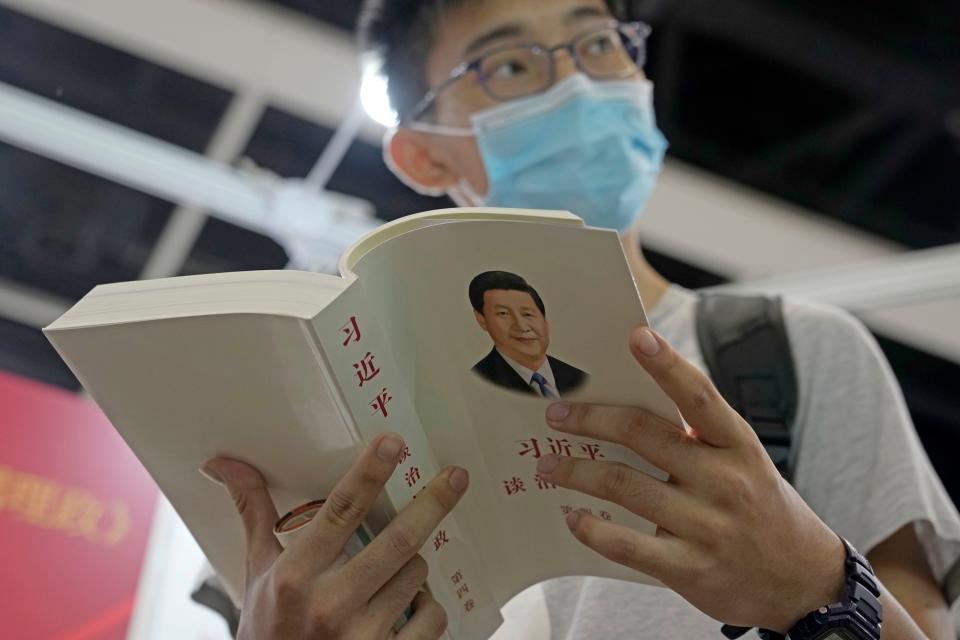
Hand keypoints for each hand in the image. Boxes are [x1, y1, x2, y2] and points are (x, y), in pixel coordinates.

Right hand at [201, 433, 467, 638]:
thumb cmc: (269, 631)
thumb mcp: (258, 573)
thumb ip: (254, 515)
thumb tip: (225, 464)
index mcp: (294, 577)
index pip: (340, 512)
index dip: (369, 474)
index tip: (393, 443)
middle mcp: (329, 606)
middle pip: (397, 542)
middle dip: (432, 505)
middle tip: (455, 477)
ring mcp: (363, 637)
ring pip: (416, 576)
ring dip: (417, 562)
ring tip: (397, 567)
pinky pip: (432, 619)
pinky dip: (429, 605)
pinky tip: (412, 604)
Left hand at [535, 327, 845, 632]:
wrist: (804, 583)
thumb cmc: (761, 508)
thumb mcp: (743, 462)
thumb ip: (695, 437)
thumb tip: (626, 405)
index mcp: (738, 444)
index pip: (699, 395)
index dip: (667, 364)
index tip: (636, 336)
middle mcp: (723, 480)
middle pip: (642, 434)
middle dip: (589, 419)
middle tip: (555, 414)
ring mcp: (706, 526)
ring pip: (622, 485)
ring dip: (575, 471)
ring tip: (547, 465)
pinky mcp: (690, 568)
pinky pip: (626, 544)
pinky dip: (591, 528)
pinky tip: (573, 517)